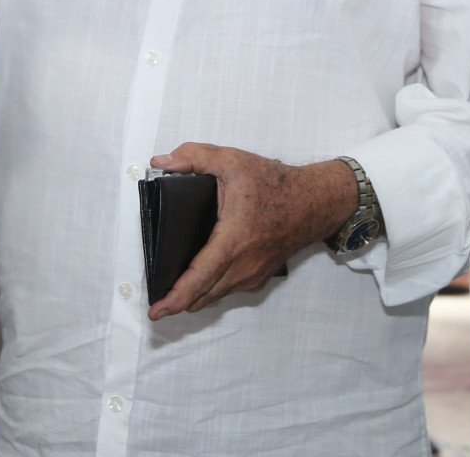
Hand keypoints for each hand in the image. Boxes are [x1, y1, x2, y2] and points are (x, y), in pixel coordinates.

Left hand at [146, 143, 353, 318]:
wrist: (314, 202)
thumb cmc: (276, 184)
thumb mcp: (233, 160)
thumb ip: (194, 157)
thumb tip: (161, 162)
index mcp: (232, 241)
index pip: (199, 279)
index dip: (175, 298)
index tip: (156, 312)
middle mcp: (243, 266)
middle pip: (203, 296)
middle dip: (177, 302)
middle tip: (155, 302)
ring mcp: (253, 275)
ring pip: (216, 295)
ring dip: (195, 296)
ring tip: (173, 291)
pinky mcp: (260, 277)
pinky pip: (229, 289)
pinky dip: (212, 288)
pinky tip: (202, 277)